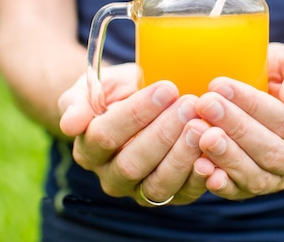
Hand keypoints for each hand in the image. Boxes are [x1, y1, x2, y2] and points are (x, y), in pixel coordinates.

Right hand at [58, 65, 211, 205]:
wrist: (138, 104)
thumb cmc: (117, 92)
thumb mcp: (95, 87)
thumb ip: (79, 102)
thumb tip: (71, 124)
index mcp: (89, 149)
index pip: (105, 134)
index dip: (136, 113)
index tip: (166, 88)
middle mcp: (111, 176)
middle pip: (132, 163)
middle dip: (163, 133)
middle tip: (188, 104)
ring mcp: (140, 190)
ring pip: (158, 183)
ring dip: (182, 156)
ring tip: (202, 126)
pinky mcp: (170, 196)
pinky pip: (183, 194)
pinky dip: (200, 178)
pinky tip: (212, 156)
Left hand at [193, 42, 283, 199]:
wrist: (272, 91)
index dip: (252, 105)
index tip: (220, 85)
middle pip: (271, 150)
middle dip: (235, 128)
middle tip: (204, 105)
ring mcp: (280, 176)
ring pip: (256, 176)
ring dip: (226, 156)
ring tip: (201, 134)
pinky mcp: (254, 187)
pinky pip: (239, 191)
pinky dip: (221, 183)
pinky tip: (201, 166)